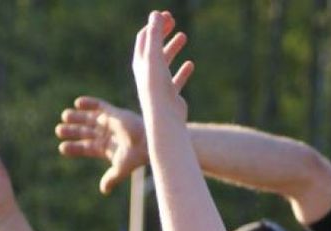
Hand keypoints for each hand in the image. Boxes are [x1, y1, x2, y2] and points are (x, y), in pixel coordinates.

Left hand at [56, 97, 147, 194]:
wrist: (149, 142)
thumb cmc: (136, 157)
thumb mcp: (121, 169)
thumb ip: (111, 178)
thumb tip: (104, 191)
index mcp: (105, 149)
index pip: (86, 148)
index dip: (74, 148)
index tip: (62, 148)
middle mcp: (106, 135)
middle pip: (85, 132)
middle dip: (72, 131)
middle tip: (59, 130)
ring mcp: (110, 123)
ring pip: (89, 119)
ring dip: (77, 117)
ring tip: (65, 115)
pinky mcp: (115, 112)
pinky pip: (100, 105)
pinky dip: (89, 103)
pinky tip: (77, 103)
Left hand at [132, 11, 193, 134]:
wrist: (164, 117)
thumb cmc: (157, 87)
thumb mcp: (155, 56)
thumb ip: (155, 34)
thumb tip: (156, 13)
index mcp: (140, 63)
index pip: (144, 38)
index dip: (153, 25)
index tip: (166, 15)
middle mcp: (147, 73)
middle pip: (154, 47)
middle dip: (162, 32)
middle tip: (173, 20)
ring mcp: (158, 84)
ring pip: (165, 61)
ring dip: (173, 47)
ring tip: (183, 36)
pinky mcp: (170, 95)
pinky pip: (176, 79)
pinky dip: (183, 70)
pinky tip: (191, 64)